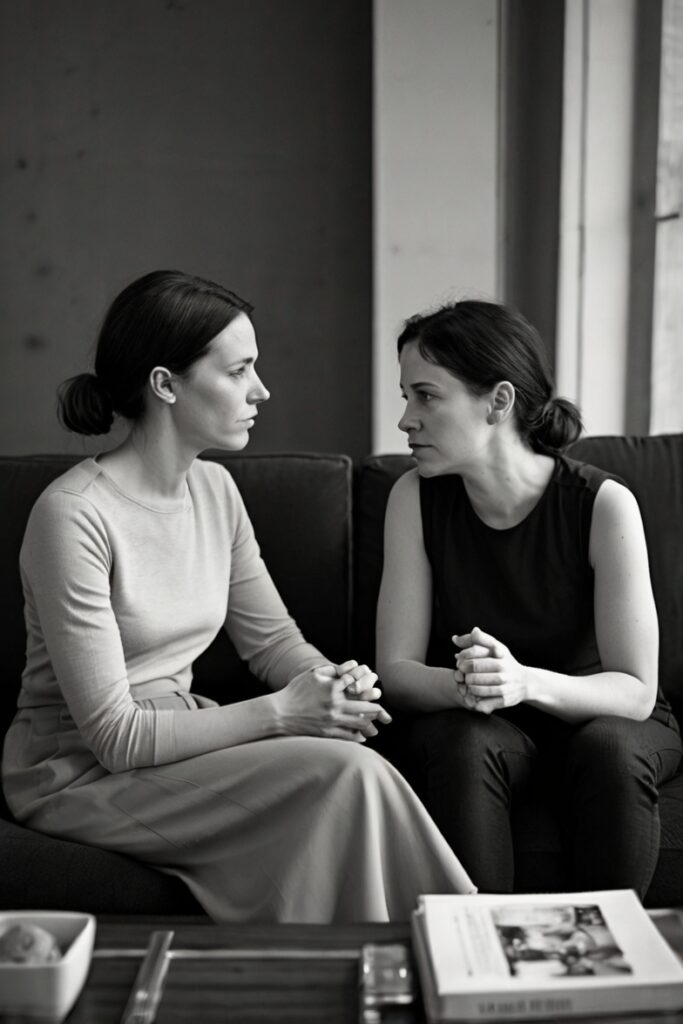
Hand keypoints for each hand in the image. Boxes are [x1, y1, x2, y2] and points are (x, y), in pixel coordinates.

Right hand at [272, 665, 386, 741]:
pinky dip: (358, 736)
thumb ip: (332, 669)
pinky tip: (363, 736)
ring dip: (369, 721)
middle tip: (382, 707)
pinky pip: (348, 736)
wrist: (280, 713)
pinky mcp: (327, 732)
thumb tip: (350, 666)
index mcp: (332, 688)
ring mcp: (331, 720)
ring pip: (358, 722)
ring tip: (375, 721)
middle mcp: (334, 704)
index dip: (367, 683)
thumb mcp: (312, 674)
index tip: (375, 683)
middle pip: (363, 706)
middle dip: (375, 706)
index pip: (356, 685)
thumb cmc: (295, 691)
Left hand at [452, 626, 527, 714]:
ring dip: (468, 686)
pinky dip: (475, 700)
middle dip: (464, 672)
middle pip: (473, 670)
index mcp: (500, 653)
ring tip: (469, 683)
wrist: (526, 682)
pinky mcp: (505, 700)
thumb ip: (474, 640)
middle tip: (463, 673)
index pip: (476, 651)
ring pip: (476, 688)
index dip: (463, 655)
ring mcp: (505, 685)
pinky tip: (475, 695)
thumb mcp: (494, 647)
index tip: (460, 659)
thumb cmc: (504, 662)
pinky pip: (483, 703)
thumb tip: (454, 638)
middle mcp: (504, 668)